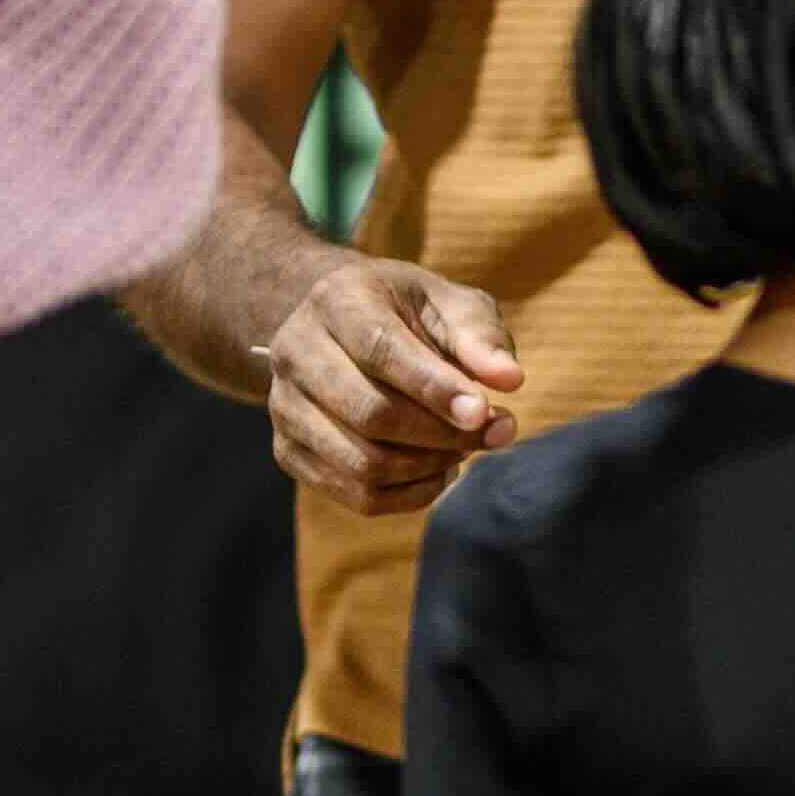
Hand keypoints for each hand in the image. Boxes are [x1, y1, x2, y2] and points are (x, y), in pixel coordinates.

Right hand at [260, 254, 522, 512]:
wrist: (343, 328)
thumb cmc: (409, 314)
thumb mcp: (449, 303)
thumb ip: (481, 337)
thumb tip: (509, 380)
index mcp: (336, 300)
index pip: (380, 350)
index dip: (435, 388)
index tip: (484, 413)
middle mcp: (296, 351)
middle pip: (369, 413)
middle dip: (440, 434)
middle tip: (490, 432)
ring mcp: (284, 405)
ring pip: (361, 463)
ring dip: (428, 467)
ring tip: (462, 448)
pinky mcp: (288, 450)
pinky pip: (357, 495)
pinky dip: (410, 494)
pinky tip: (437, 470)